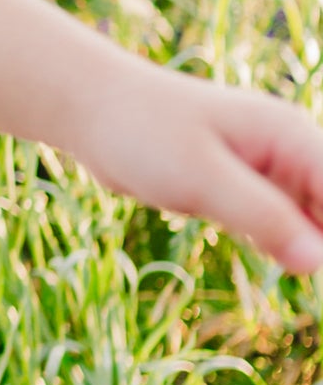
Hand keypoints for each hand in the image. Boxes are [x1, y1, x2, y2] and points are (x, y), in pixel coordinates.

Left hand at [68, 60, 322, 275]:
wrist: (86, 108)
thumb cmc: (141, 131)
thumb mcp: (202, 178)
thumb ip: (263, 217)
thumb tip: (318, 261)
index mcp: (292, 138)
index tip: (317, 264)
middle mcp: (286, 152)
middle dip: (319, 243)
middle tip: (303, 276)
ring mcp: (261, 170)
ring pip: (302, 221)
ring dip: (300, 246)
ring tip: (264, 250)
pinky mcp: (234, 187)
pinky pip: (270, 222)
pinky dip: (271, 241)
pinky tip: (269, 256)